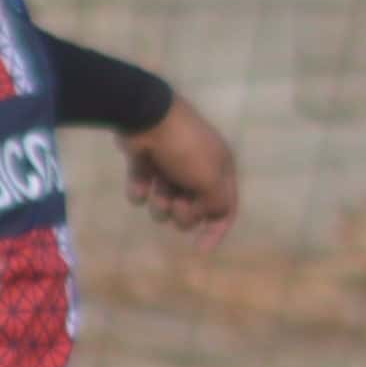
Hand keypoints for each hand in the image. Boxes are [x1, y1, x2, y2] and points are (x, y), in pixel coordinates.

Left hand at [119, 96, 238, 244]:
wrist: (146, 117)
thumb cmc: (185, 149)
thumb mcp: (211, 179)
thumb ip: (217, 204)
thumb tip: (213, 216)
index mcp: (219, 170)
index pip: (226, 208)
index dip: (216, 230)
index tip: (200, 249)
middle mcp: (197, 169)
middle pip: (194, 210)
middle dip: (183, 214)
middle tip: (176, 204)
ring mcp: (170, 167)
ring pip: (165, 204)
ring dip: (160, 204)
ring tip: (156, 191)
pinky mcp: (145, 164)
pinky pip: (142, 190)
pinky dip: (139, 189)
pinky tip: (139, 181)